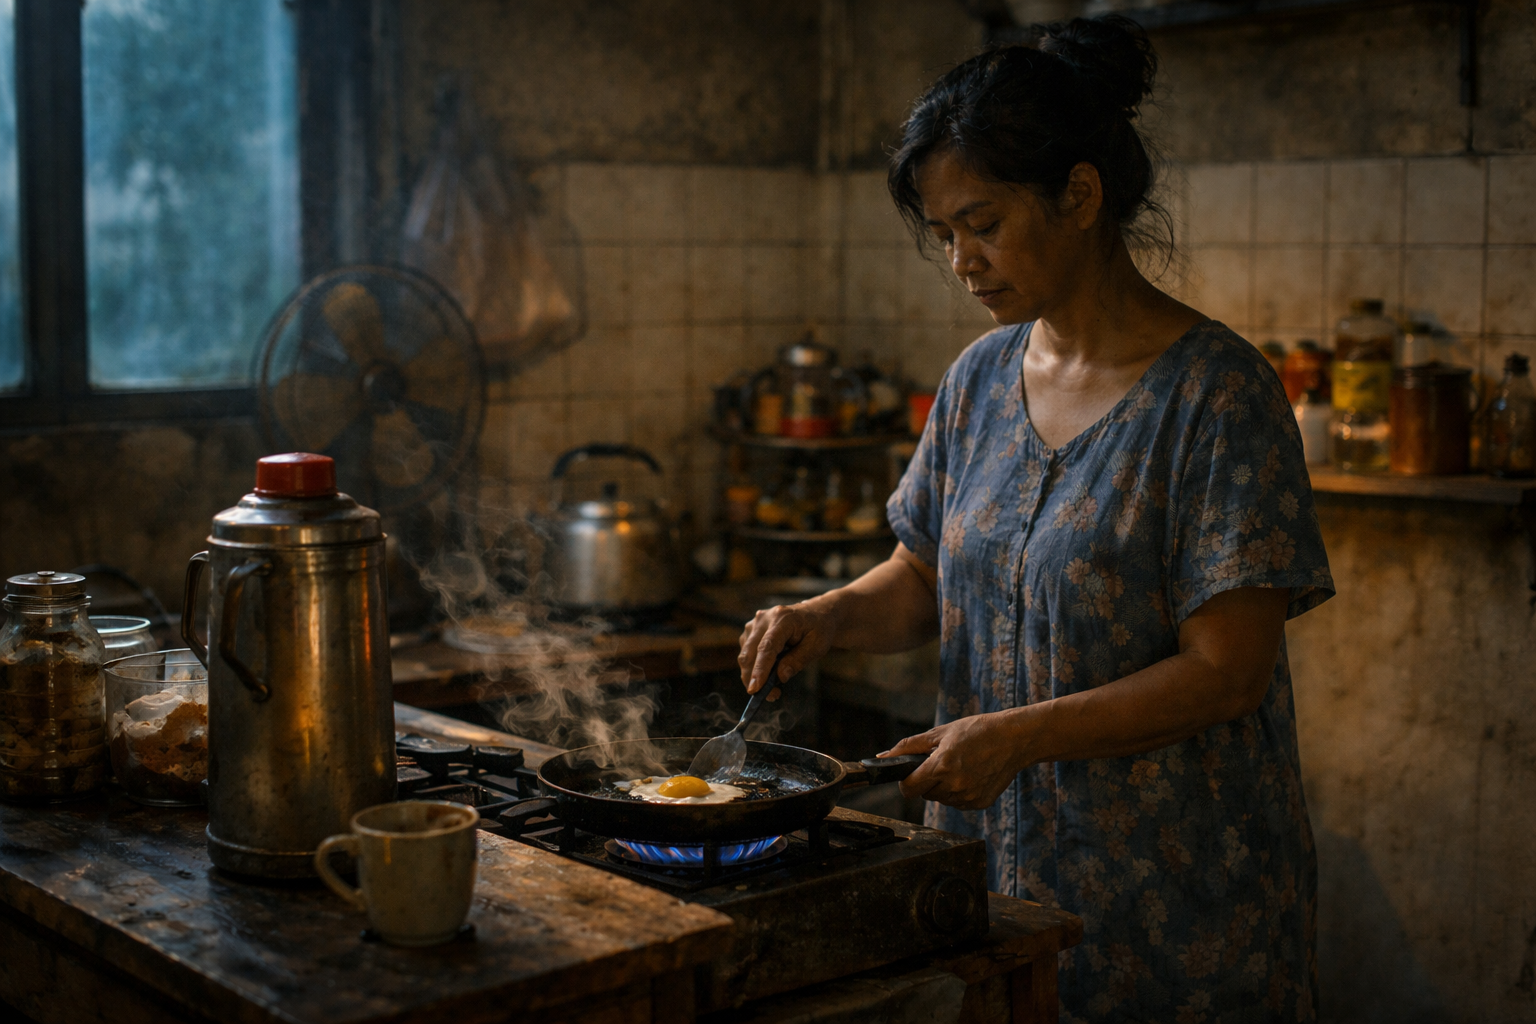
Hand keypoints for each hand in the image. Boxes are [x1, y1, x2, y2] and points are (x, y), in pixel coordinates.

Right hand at [737, 600, 840, 695]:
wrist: (816, 614)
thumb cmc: (819, 629)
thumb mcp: (817, 646)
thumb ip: (798, 660)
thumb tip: (780, 677)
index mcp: (783, 618)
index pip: (767, 647)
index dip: (760, 669)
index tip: (755, 689)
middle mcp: (764, 619)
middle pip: (750, 653)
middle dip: (754, 679)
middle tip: (772, 696)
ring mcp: (754, 624)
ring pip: (745, 656)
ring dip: (753, 676)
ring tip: (774, 689)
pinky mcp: (750, 631)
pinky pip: (746, 654)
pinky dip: (754, 669)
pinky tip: (768, 675)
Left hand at [881, 710, 1031, 809]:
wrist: (1014, 739)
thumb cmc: (976, 731)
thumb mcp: (940, 733)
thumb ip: (908, 747)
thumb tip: (883, 757)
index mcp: (941, 766)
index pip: (908, 789)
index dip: (906, 781)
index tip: (911, 773)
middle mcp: (954, 786)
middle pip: (924, 794)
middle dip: (927, 780)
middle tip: (942, 762)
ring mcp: (968, 798)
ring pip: (941, 799)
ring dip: (943, 787)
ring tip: (960, 766)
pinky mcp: (979, 804)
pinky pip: (958, 803)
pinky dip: (959, 792)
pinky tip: (972, 774)